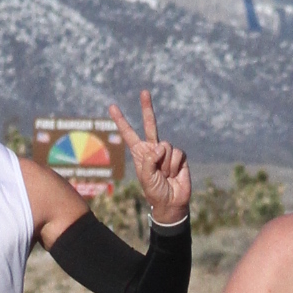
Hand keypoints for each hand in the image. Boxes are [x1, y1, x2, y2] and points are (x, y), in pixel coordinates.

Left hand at [112, 95, 189, 227]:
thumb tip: (161, 146)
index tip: (112, 106)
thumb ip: (150, 159)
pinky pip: (177, 154)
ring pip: (166, 146)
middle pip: (150, 124)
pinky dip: (174, 165)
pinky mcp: (180, 156)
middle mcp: (152, 148)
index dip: (120, 121)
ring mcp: (167, 151)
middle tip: (144, 92)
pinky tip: (174, 174)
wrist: (171, 201)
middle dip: (147, 108)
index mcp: (140, 152)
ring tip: (164, 175)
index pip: (128, 133)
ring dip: (165, 164)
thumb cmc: (155, 191)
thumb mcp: (146, 176)